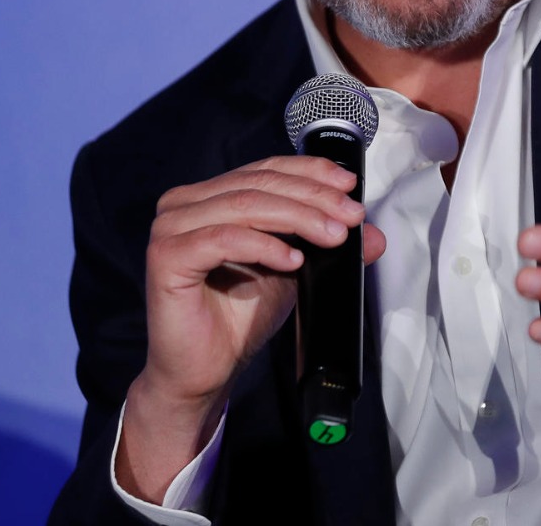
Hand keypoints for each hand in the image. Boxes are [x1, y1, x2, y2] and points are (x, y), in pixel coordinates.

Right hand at [119, 156, 385, 499]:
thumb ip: (325, 245)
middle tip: (350, 217)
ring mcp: (171, 227)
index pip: (265, 169)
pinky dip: (264, 245)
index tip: (349, 185)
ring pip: (245, 206)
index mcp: (210, 196)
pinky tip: (293, 258)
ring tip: (332, 237)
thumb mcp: (294, 272)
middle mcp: (184, 203)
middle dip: (313, 197)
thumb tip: (373, 234)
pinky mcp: (166, 256)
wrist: (203, 371)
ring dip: (297, 218)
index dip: (309, 172)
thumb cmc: (239, 316)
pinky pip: (223, 238)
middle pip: (259, 185)